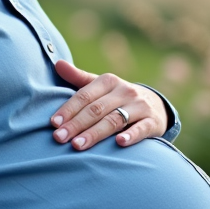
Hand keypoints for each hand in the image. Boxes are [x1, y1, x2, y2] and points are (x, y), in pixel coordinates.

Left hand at [51, 61, 167, 149]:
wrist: (155, 105)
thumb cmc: (118, 97)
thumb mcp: (100, 86)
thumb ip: (78, 78)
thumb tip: (58, 64)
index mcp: (109, 81)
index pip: (85, 96)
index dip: (69, 109)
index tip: (54, 123)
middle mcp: (125, 91)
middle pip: (97, 109)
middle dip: (76, 124)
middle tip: (59, 138)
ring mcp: (140, 106)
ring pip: (114, 120)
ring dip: (95, 133)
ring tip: (78, 145)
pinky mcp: (152, 122)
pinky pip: (141, 128)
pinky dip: (131, 135)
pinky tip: (119, 142)